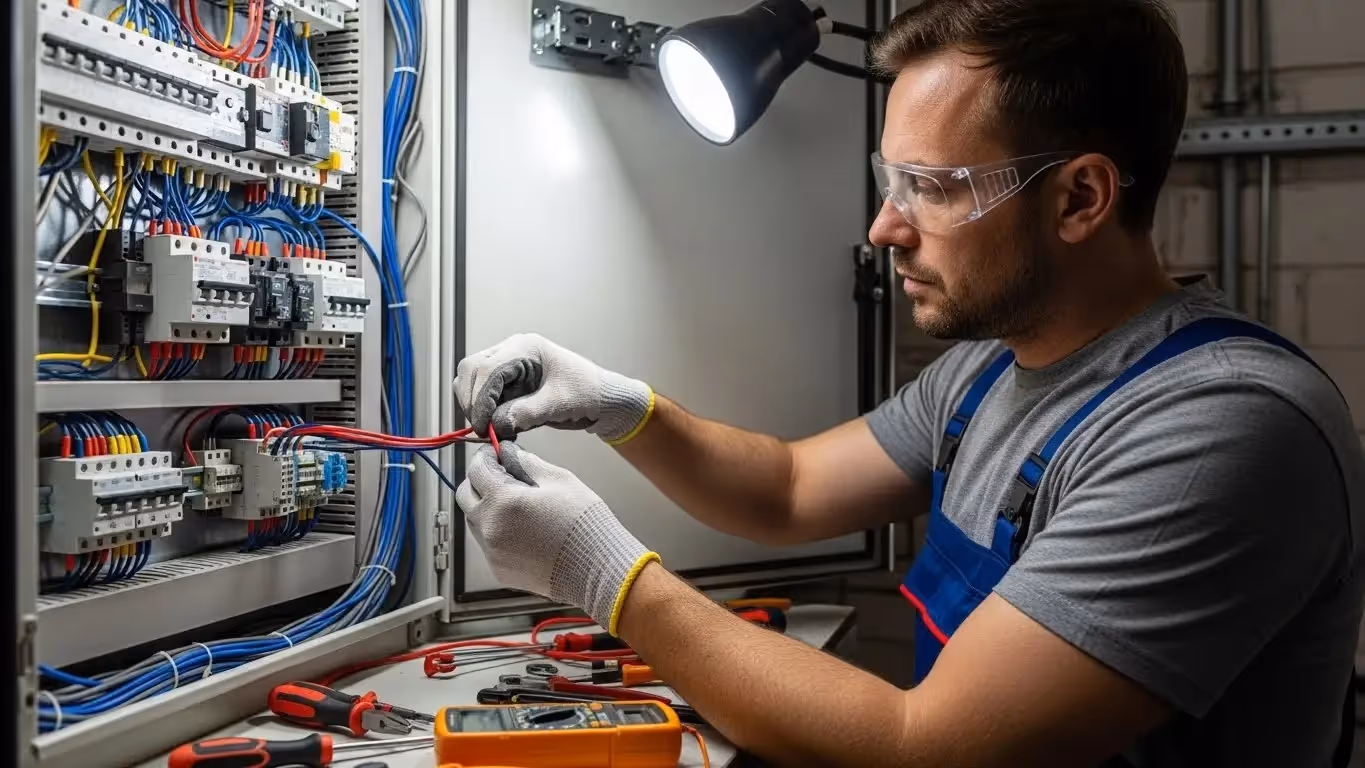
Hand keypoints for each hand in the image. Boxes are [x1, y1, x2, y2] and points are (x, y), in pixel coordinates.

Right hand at [454, 334, 653, 441]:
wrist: (600, 399)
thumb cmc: (587, 393)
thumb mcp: (559, 403)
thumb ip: (527, 412)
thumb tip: (496, 424)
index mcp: (525, 348)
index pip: (487, 368)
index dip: (479, 398)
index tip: (483, 426)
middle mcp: (511, 352)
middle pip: (471, 370)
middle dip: (471, 400)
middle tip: (482, 429)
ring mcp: (507, 366)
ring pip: (471, 381)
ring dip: (474, 405)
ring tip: (490, 429)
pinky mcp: (507, 382)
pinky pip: (482, 394)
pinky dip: (483, 410)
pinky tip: (496, 426)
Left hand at [456, 443, 659, 631]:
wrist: (598, 570)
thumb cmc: (584, 525)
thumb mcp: (560, 480)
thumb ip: (528, 463)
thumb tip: (510, 454)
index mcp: (503, 501)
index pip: (476, 470)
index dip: (485, 457)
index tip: (496, 454)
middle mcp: (490, 528)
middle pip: (465, 496)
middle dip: (479, 481)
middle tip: (501, 476)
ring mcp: (492, 553)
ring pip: (474, 521)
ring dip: (486, 507)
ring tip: (516, 505)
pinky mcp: (499, 571)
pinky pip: (487, 544)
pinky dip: (497, 532)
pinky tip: (523, 530)